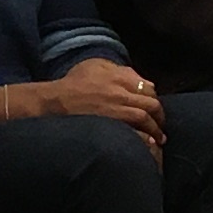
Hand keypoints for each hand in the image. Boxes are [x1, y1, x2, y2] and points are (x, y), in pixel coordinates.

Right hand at [50, 59, 164, 138]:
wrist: (53, 103)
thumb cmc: (71, 85)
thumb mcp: (94, 67)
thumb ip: (117, 70)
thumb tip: (139, 79)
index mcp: (118, 77)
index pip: (148, 88)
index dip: (154, 99)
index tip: (154, 109)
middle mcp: (120, 92)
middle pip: (151, 103)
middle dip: (159, 116)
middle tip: (159, 125)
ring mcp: (115, 110)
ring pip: (145, 118)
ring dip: (155, 130)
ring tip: (158, 139)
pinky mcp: (110, 125)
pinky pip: (134, 133)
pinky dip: (144, 139)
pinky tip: (148, 145)